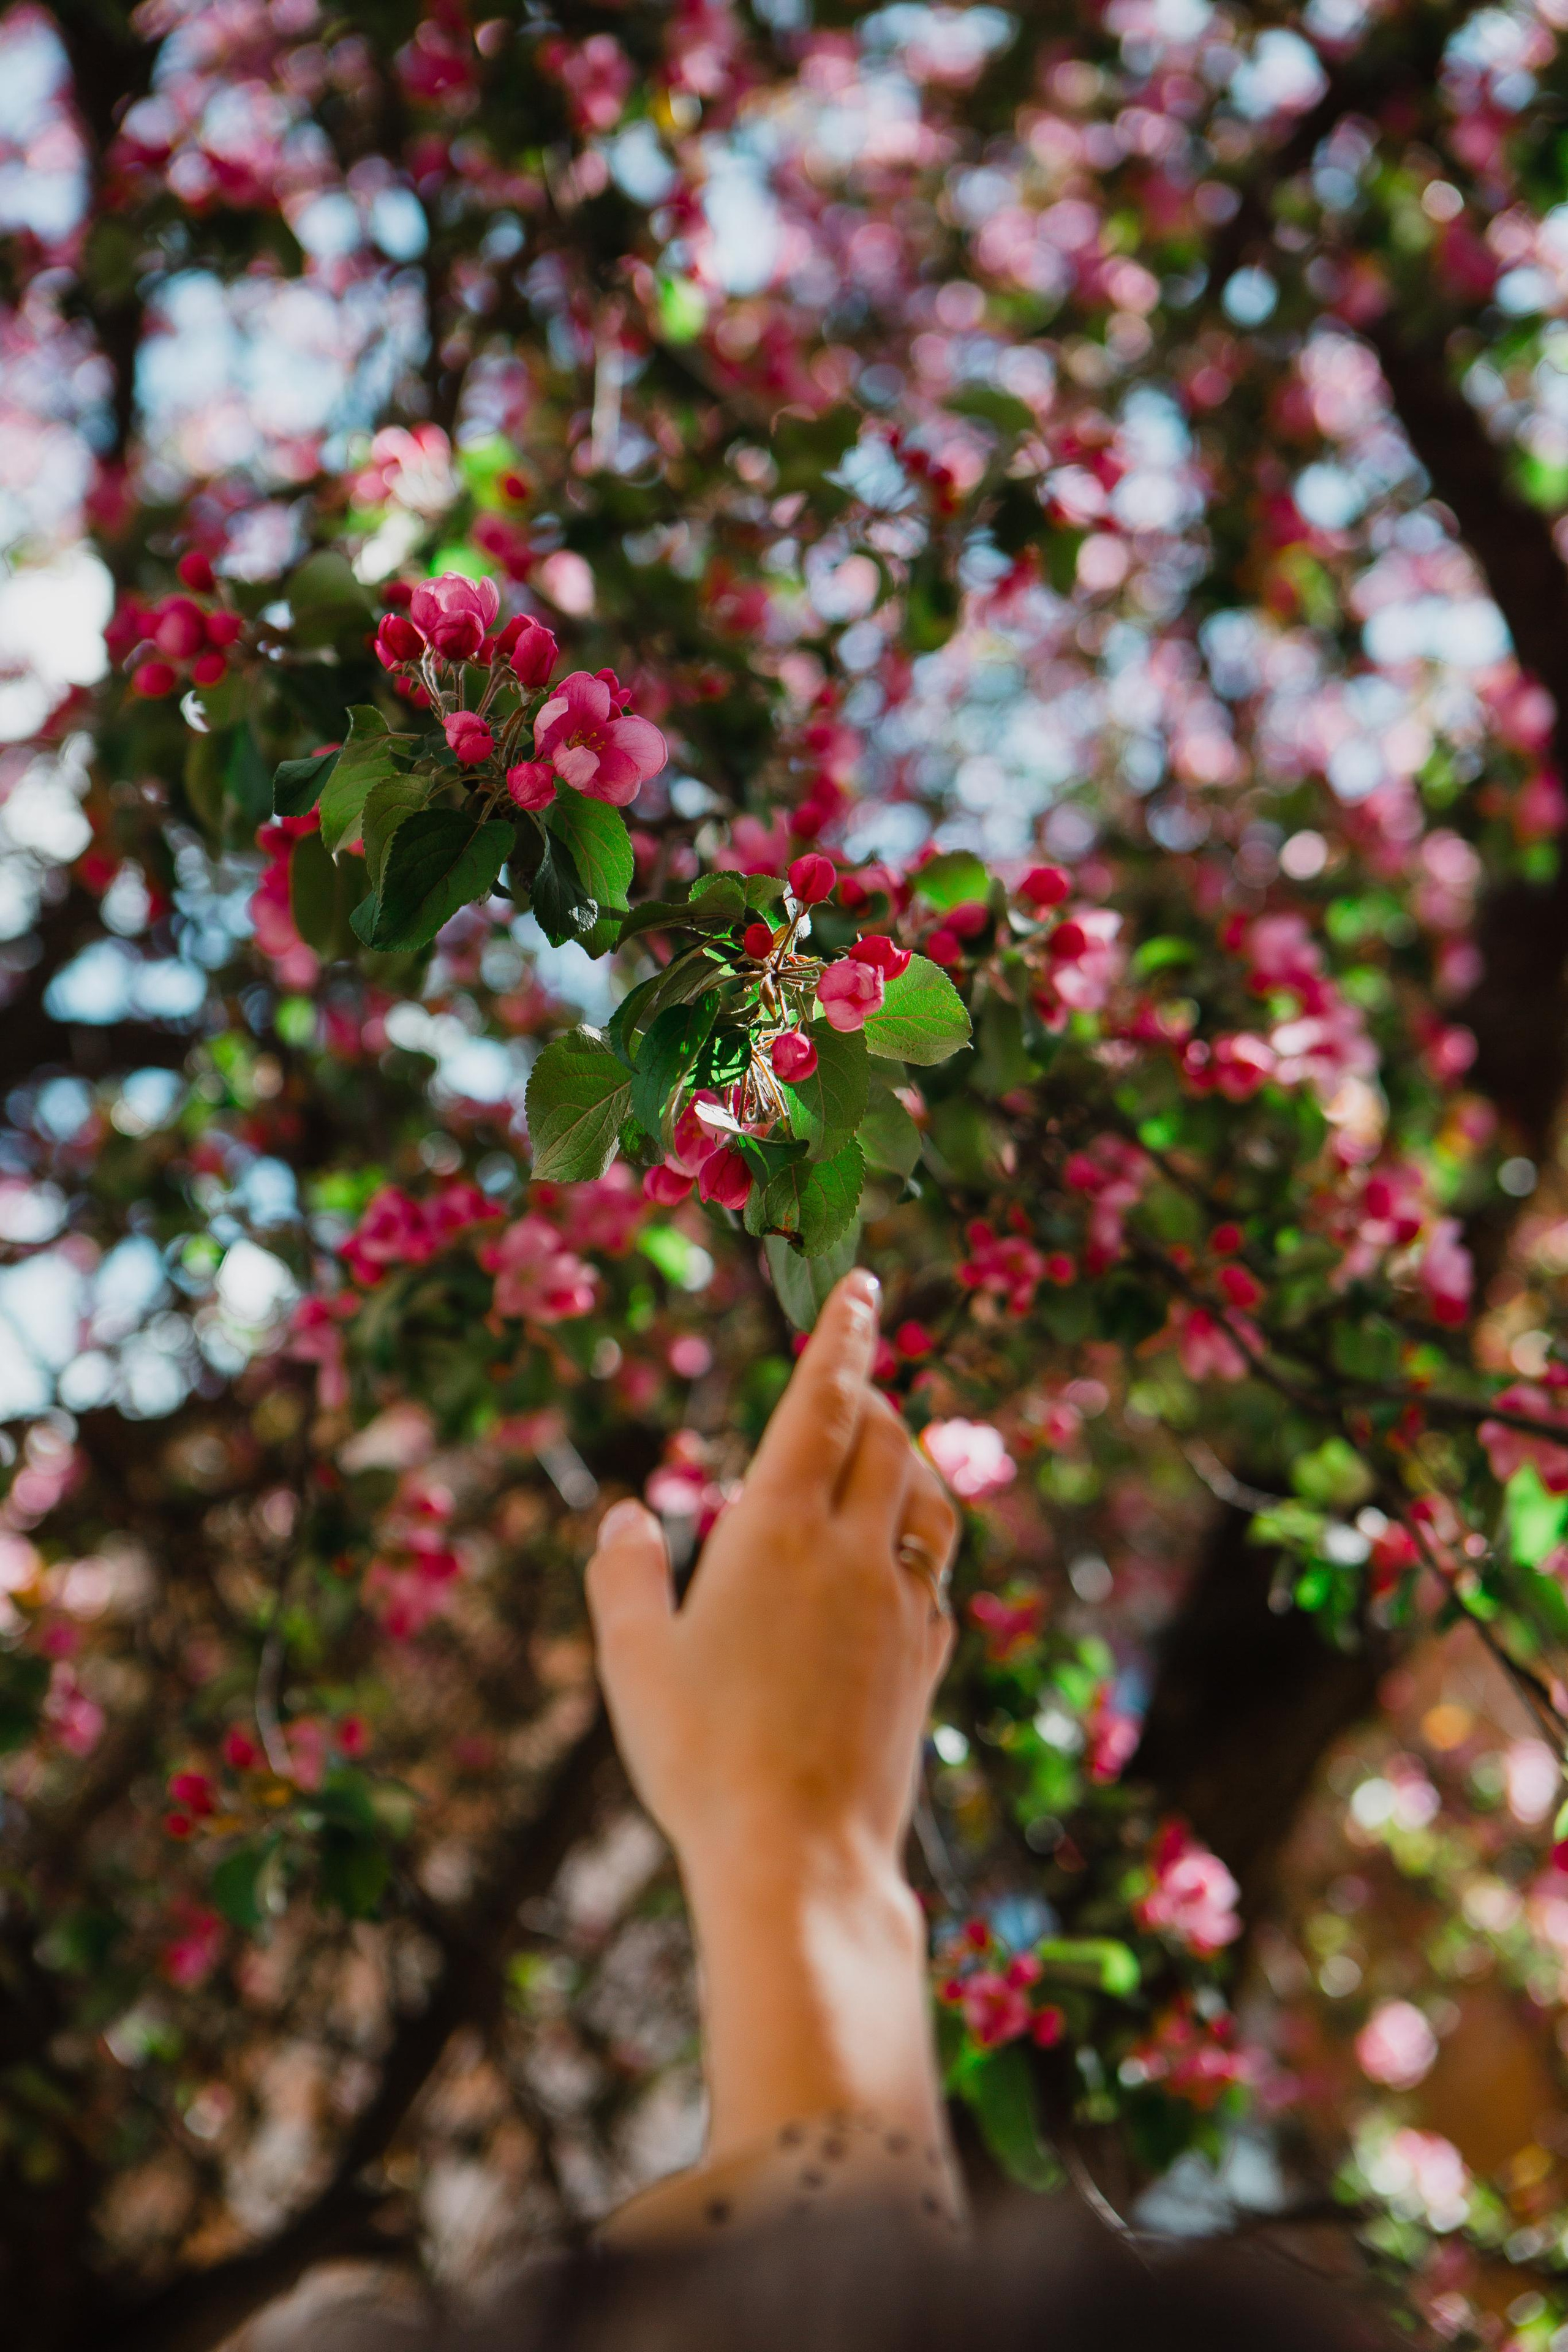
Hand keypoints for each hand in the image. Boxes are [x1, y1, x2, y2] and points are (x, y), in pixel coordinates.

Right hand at [586, 1267, 957, 1889]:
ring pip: (926, 1494)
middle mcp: (854, 1551)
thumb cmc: (701, 1759)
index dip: (842, 1334)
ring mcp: (902, 1604)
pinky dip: (921, 1533)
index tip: (860, 1281)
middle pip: (885, 1434)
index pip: (823, 1400)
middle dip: (868, 1391)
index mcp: (778, 1530)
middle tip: (849, 1378)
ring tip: (880, 1450)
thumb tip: (624, 1516)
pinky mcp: (927, 1657)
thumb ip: (624, 1576)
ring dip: (905, 1455)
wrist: (801, 1859)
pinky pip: (938, 1567)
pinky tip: (896, 1555)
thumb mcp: (634, 1662)